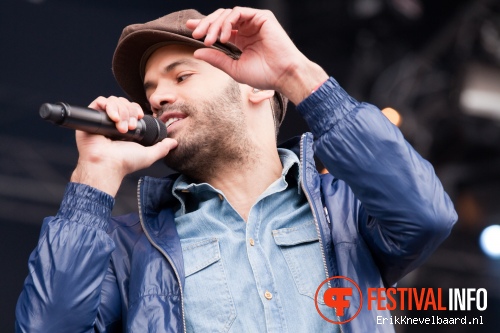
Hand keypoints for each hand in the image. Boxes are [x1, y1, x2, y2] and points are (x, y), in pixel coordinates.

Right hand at [71, 96, 177, 196]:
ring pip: (114, 101)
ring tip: (122, 128)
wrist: (107, 165)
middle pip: (123, 103)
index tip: (140, 117)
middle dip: (130, 112)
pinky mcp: (90, 117)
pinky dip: (109, 106)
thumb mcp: (148, 155)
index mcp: (124, 127)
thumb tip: (174, 143)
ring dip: (121, 112)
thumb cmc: (125, 162)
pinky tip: (114, 119)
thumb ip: (162, 148)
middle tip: (130, 128)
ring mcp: (101, 119)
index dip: (136, 109)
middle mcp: (112, 122)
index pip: (131, 108)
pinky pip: (100, 101)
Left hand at [186, 7, 327, 103]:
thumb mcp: (234, 68)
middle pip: (221, 19)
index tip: (191, 29)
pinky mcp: (262, 17)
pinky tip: (224, 37)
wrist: (283, 75)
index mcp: (242, 40)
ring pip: (227, 14)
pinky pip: (238, 13)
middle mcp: (248, 29)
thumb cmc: (264, 75)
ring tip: (210, 40)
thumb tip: (197, 53)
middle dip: (206, 25)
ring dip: (215, 25)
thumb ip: (216, 59)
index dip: (205, 26)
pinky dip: (227, 23)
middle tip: (196, 35)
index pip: (220, 28)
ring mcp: (255, 22)